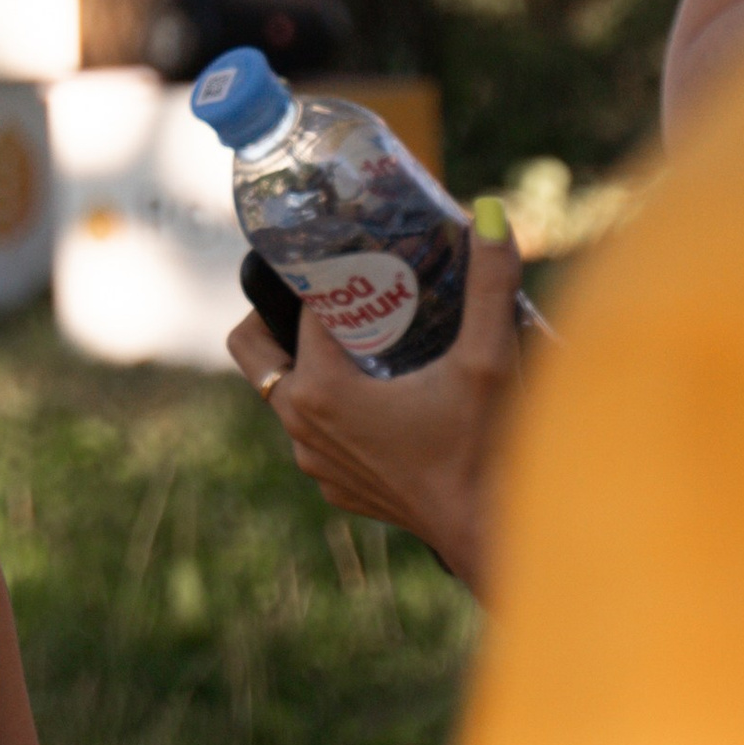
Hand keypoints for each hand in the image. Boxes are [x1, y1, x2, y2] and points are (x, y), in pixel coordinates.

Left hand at [228, 204, 526, 595]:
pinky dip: (334, 405)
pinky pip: (314, 432)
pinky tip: (382, 393)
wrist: (487, 532)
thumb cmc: (483, 447)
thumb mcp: (487, 359)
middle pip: (252, 348)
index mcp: (322, 387)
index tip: (348, 249)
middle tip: (325, 291)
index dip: (323, 271)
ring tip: (360, 336)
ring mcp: (313, 460)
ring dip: (310, 360)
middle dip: (275, 312)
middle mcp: (301, 424)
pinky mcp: (333, 485)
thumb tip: (490, 212)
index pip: (300, 305)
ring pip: (285, 392)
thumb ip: (490, 283)